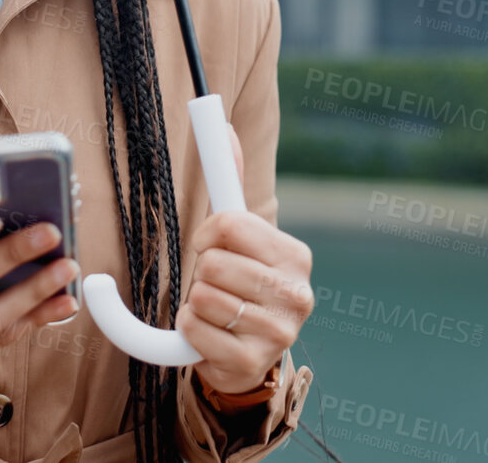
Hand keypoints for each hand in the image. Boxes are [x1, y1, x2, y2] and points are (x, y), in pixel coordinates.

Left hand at [175, 125, 313, 396]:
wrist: (248, 351)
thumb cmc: (240, 283)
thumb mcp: (240, 236)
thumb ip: (230, 180)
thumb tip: (223, 124)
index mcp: (295, 255)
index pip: (229, 224)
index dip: (207, 234)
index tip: (209, 244)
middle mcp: (297, 293)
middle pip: (211, 263)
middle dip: (201, 272)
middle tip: (216, 284)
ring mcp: (279, 332)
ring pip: (201, 297)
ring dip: (195, 304)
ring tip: (216, 311)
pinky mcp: (253, 362)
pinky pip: (194, 333)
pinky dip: (190, 332)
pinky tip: (210, 335)